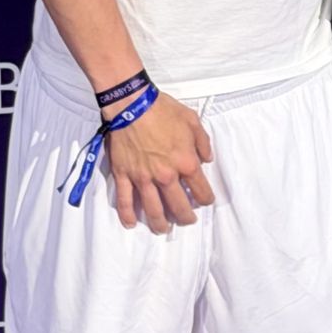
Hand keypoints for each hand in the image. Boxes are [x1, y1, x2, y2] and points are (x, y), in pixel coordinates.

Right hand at [105, 91, 214, 231]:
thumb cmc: (162, 110)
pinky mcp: (124, 175)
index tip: (205, 201)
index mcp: (185, 163)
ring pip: (153, 209)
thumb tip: (207, 159)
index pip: (201, 191)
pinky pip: (124, 200)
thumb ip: (203, 142)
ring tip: (163, 229)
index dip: (206, 199)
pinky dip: (127, 215)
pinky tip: (131, 224)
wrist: (131, 103)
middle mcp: (166, 176)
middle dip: (186, 217)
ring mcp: (143, 178)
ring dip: (160, 223)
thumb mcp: (192, 121)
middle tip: (187, 220)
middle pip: (179, 206)